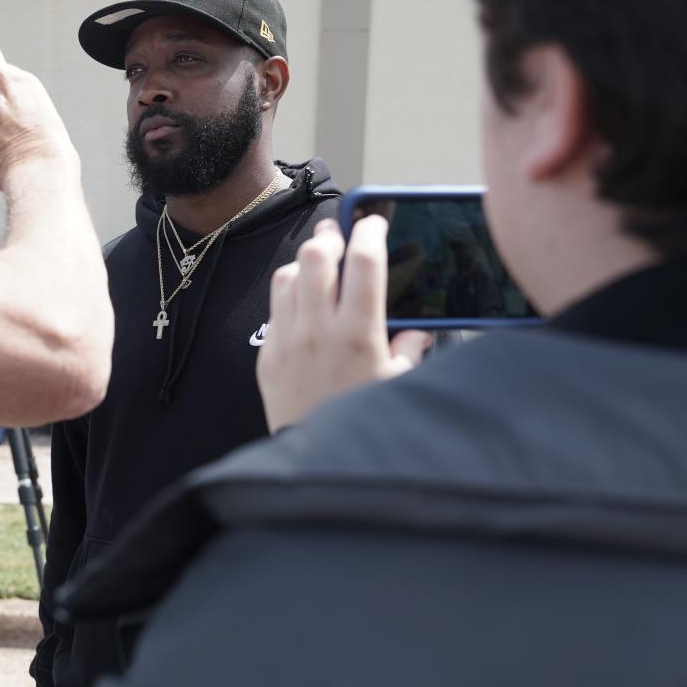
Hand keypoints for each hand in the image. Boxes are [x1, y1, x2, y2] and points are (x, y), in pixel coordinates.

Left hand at [256, 218, 432, 432]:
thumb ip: (409, 352)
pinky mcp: (268, 354)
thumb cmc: (361, 423)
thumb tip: (418, 334)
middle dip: (331, 235)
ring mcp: (288, 340)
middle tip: (341, 234)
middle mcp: (319, 330)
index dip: (370, 232)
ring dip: (306, 261)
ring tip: (321, 262)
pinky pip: (274, 304)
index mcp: (359, 335)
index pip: (363, 262)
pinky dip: (289, 290)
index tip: (375, 222)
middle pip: (316, 255)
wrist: (318, 463)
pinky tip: (302, 295)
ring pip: (289, 273)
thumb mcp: (397, 387)